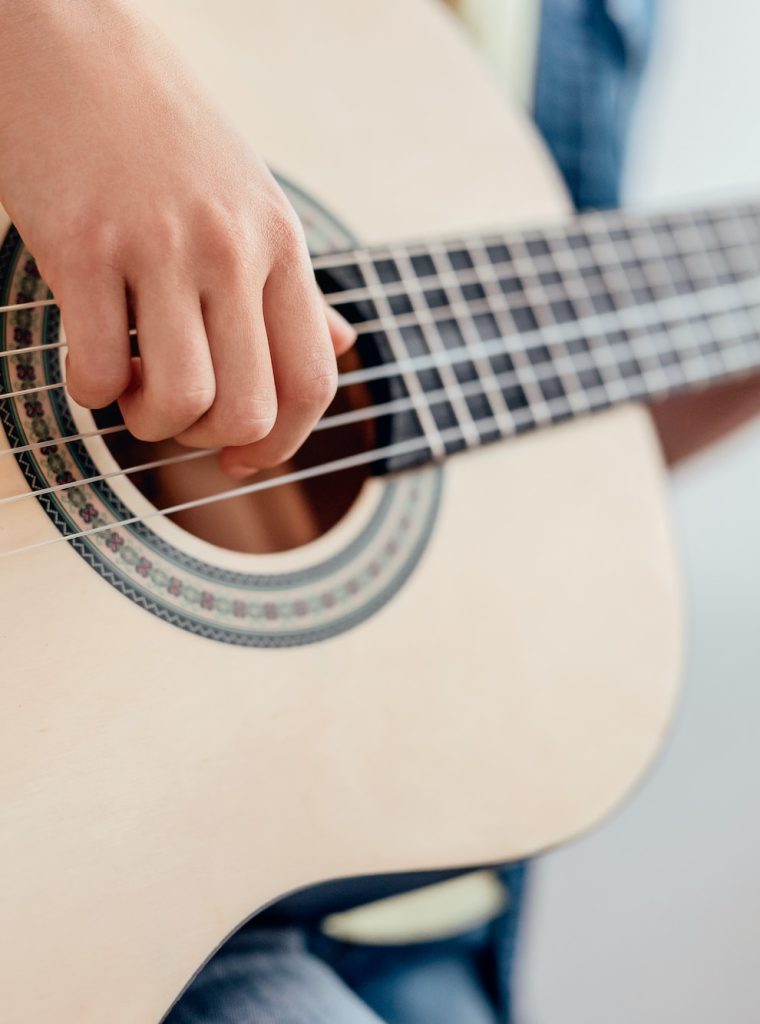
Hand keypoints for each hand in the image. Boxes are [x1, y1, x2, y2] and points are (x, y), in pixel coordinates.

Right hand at [0, 0, 354, 477]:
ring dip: (150, 424)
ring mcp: (157, 247)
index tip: (245, 461)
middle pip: (249, 409)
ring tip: (132, 390)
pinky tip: (88, 363)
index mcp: (280, 245)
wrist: (70, 40)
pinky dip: (91, 393)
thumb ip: (296, 286)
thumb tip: (339, 347)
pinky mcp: (80, 247)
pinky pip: (98, 371)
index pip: (312, 380)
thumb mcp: (254, 201)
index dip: (284, 444)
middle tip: (177, 415)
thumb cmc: (164, 132)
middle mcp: (231, 249)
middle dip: (210, 442)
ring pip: (181, 401)